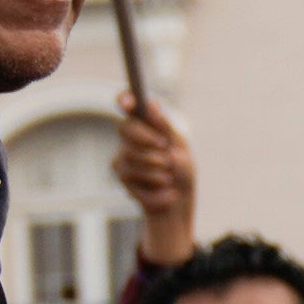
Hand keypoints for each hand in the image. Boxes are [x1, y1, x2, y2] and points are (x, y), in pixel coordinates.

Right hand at [115, 97, 196, 263]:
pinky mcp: (122, 175)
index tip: (128, 102)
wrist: (178, 204)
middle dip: (146, 140)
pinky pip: (130, 177)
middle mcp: (131, 136)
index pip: (128, 103)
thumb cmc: (181, 171)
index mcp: (148, 123)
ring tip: (168, 177)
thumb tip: (152, 105)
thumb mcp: (180, 147)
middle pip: (125, 129)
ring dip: (155, 169)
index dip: (124, 99)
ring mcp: (123, 155)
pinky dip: (153, 186)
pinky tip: (166, 192)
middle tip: (165, 150)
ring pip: (130, 156)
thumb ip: (165, 128)